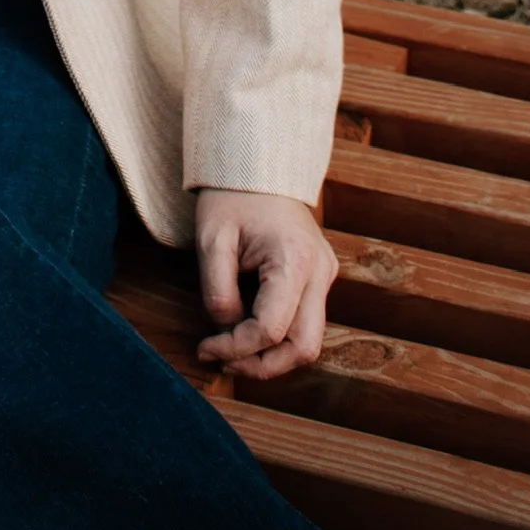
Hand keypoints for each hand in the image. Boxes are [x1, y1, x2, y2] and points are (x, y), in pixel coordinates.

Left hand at [194, 189, 336, 380]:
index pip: (271, 329)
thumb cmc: (232, 197)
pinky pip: (305, 322)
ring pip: (309, 341)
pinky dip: (279, 337)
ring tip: (232, 351)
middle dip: (263, 365)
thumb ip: (216, 291)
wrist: (258, 163)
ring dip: (272, 357)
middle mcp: (319, 272)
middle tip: (223, 362)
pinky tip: (247, 331)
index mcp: (294, 260)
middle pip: (304, 348)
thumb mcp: (211, 239)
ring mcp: (324, 275)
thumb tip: (226, 330)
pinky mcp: (319, 277)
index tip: (205, 348)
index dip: (236, 347)